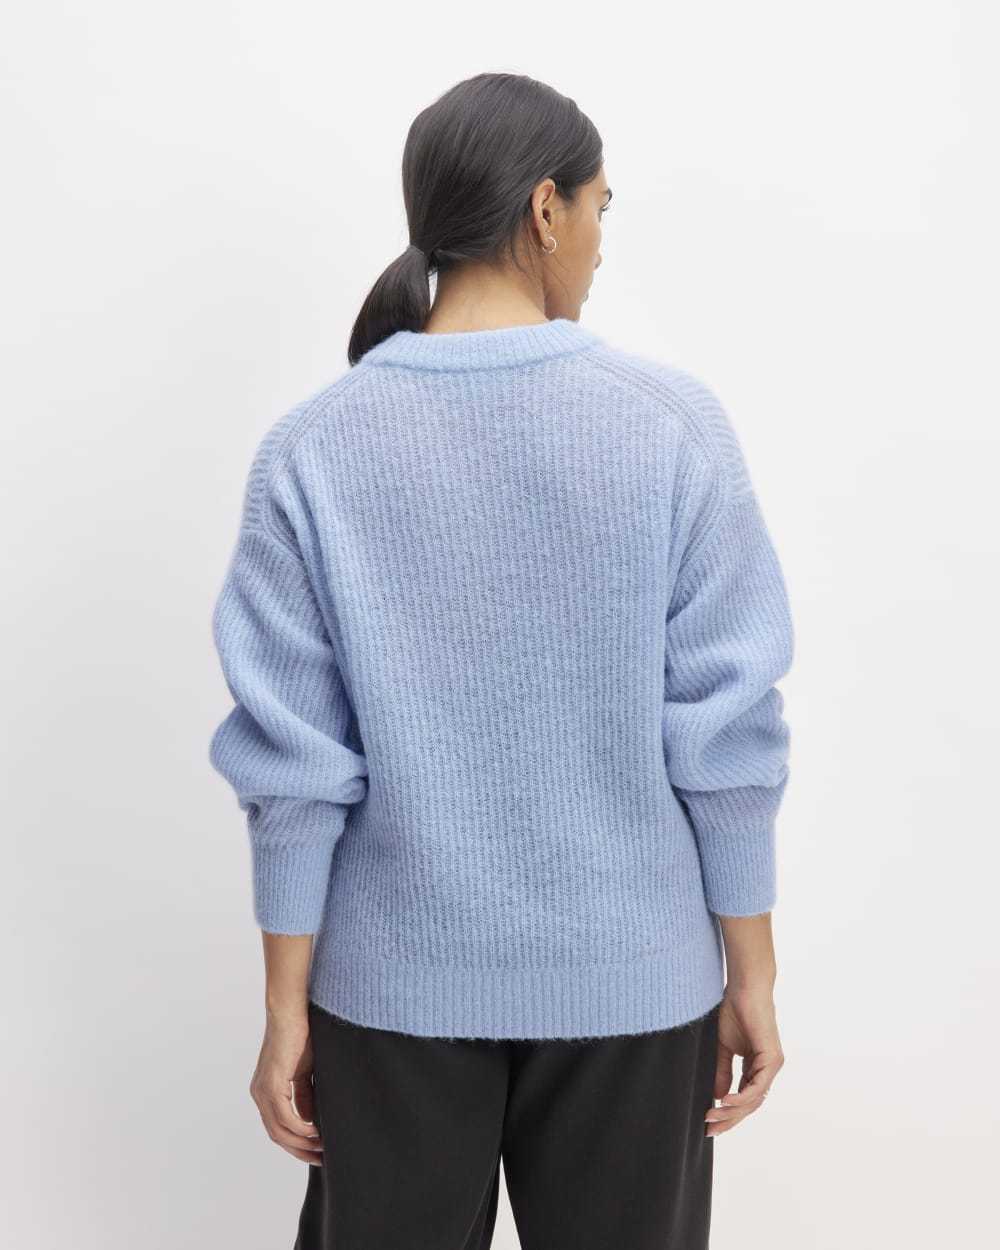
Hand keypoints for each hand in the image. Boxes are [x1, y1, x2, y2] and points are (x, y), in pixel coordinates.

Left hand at [249, 1009, 323, 1164]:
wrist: (293, 1012)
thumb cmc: (302, 1036)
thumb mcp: (304, 1073)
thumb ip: (304, 1096)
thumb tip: (311, 1121)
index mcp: (266, 1091)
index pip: (278, 1128)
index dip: (297, 1143)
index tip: (317, 1152)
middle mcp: (260, 1094)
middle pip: (277, 1135)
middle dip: (299, 1150)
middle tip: (321, 1159)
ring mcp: (263, 1091)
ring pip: (279, 1130)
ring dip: (301, 1142)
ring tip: (322, 1147)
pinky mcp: (272, 1085)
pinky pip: (285, 1117)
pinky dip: (301, 1128)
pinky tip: (316, 1131)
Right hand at [704, 983, 783, 1137]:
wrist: (744, 989)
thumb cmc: (733, 1012)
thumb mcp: (722, 1048)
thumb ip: (722, 1072)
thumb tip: (718, 1098)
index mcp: (756, 1067)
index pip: (744, 1098)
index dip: (727, 1113)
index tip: (708, 1123)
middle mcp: (767, 1069)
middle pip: (749, 1104)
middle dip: (728, 1119)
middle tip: (709, 1130)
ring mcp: (772, 1065)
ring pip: (754, 1099)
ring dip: (732, 1111)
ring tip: (711, 1116)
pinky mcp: (772, 1059)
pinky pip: (757, 1087)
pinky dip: (741, 1097)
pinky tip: (724, 1102)